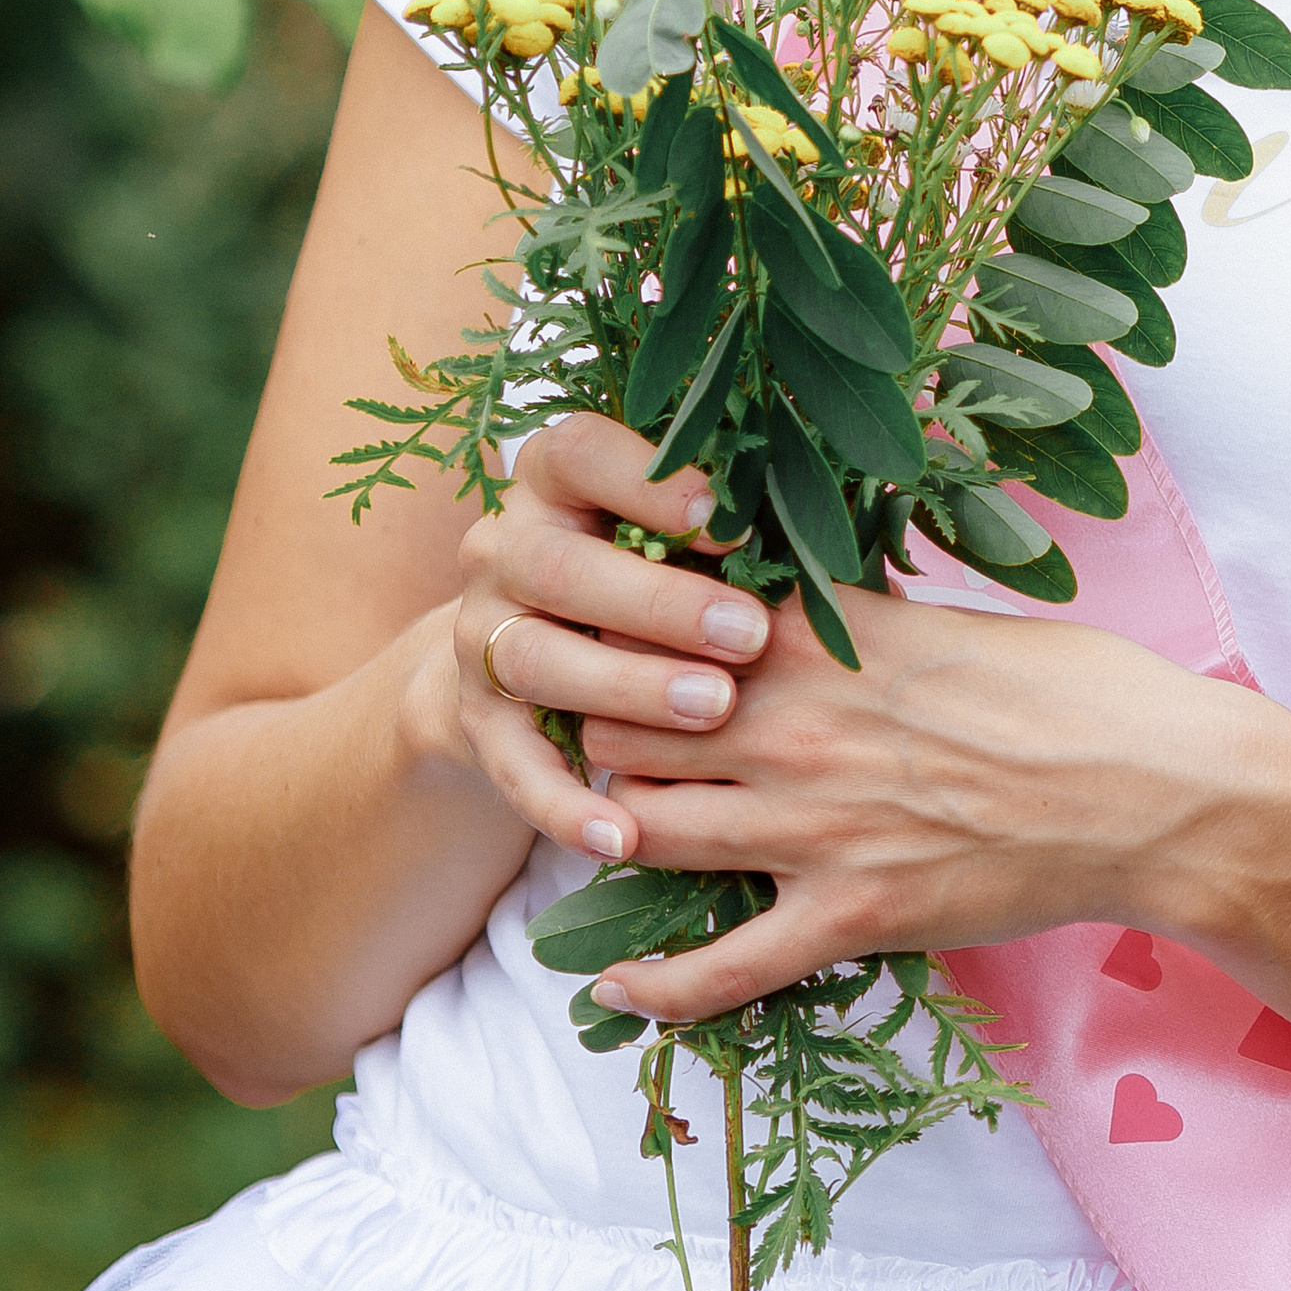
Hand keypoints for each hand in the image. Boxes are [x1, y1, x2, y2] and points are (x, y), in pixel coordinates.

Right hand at [449, 412, 774, 863]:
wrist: (523, 657)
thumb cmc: (644, 574)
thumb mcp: (668, 534)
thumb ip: (719, 525)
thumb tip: (812, 525)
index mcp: (552, 479)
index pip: (581, 454)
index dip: (653, 484)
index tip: (732, 524)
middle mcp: (502, 548)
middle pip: (560, 566)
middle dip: (658, 604)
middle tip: (746, 636)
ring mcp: (481, 636)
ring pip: (538, 660)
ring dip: (627, 687)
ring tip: (713, 710)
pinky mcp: (478, 723)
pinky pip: (514, 769)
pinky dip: (566, 807)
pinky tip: (623, 837)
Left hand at [573, 562, 1254, 1023]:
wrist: (1154, 790)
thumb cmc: (1074, 689)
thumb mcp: (947, 621)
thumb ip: (854, 621)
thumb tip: (802, 609)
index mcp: (818, 637)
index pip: (661, 623)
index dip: (621, 637)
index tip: (605, 646)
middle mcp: (793, 725)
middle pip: (625, 725)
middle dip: (598, 733)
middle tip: (592, 746)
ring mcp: (811, 828)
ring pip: (645, 831)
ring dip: (613, 834)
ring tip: (600, 837)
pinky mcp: (846, 919)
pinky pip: (717, 969)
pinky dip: (655, 987)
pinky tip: (612, 989)